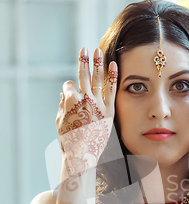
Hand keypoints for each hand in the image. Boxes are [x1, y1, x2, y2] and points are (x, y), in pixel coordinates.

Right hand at [56, 47, 117, 177]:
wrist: (82, 154)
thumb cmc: (68, 141)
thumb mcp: (60, 122)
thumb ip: (62, 106)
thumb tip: (63, 94)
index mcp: (70, 100)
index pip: (69, 85)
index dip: (69, 89)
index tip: (71, 95)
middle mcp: (84, 98)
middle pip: (83, 75)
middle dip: (83, 61)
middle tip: (85, 49)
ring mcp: (97, 103)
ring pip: (97, 78)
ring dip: (97, 63)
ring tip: (97, 50)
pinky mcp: (109, 110)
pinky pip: (111, 90)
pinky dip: (112, 76)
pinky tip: (113, 64)